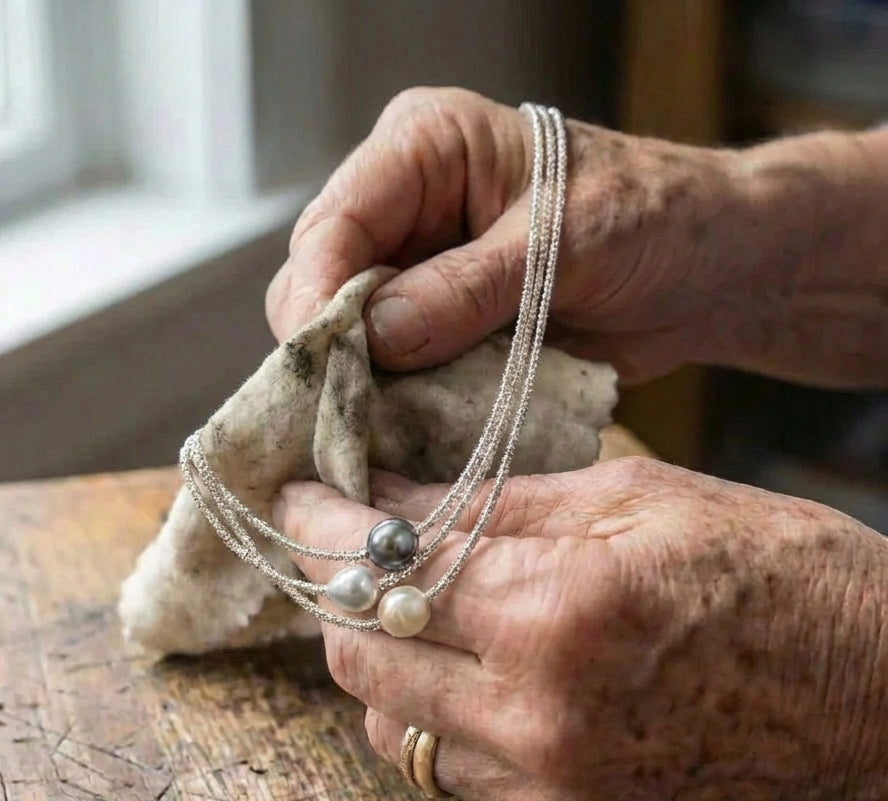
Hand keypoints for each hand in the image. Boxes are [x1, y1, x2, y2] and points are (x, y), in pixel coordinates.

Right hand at [266, 87, 755, 384]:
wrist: (703, 270)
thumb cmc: (649, 217)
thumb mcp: (562, 242)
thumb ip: (468, 288)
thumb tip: (377, 336)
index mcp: (425, 150)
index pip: (334, 222)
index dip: (316, 295)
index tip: (319, 363)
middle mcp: (405, 211)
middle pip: (321, 285)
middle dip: (330, 351)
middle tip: (346, 414)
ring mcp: (416, 276)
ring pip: (346, 339)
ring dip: (364, 388)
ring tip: (383, 428)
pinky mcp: (437, 330)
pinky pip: (393, 375)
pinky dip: (399, 407)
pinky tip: (411, 431)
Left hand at [273, 458, 887, 800]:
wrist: (881, 699)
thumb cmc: (773, 570)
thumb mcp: (631, 497)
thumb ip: (490, 503)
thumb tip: (382, 497)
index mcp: (560, 613)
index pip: (383, 571)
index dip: (320, 529)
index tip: (295, 499)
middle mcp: (539, 720)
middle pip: (360, 659)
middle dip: (338, 594)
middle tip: (346, 548)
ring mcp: (552, 795)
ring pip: (393, 726)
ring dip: (383, 661)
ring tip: (416, 610)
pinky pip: (452, 775)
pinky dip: (438, 717)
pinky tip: (472, 673)